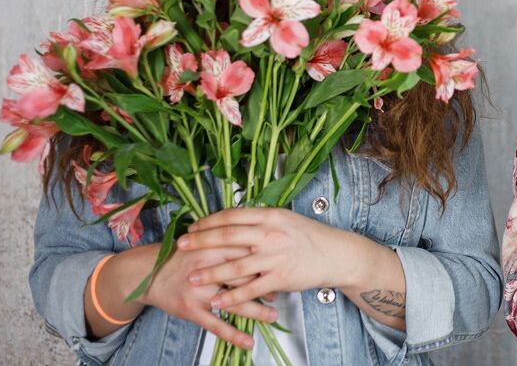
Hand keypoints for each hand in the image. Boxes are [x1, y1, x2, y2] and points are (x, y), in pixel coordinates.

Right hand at [139, 244, 277, 349]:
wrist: (146, 273)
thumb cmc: (181, 255)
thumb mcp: (203, 240)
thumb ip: (228, 240)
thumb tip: (260, 243)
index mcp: (212, 247)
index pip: (245, 252)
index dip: (264, 259)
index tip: (279, 265)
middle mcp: (206, 268)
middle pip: (243, 277)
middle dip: (265, 285)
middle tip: (280, 291)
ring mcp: (198, 291)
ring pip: (233, 303)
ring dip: (256, 311)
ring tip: (273, 316)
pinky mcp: (190, 310)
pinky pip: (215, 325)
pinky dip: (233, 335)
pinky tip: (249, 342)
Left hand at [177, 208, 358, 311]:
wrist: (336, 254)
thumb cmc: (310, 236)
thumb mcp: (286, 219)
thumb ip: (261, 220)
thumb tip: (234, 219)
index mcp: (270, 215)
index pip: (232, 216)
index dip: (209, 222)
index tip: (192, 227)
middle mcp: (270, 234)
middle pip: (227, 237)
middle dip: (200, 242)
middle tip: (181, 247)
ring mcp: (275, 257)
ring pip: (234, 265)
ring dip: (209, 272)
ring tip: (191, 277)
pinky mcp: (280, 278)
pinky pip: (250, 289)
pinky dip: (231, 296)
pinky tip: (217, 300)